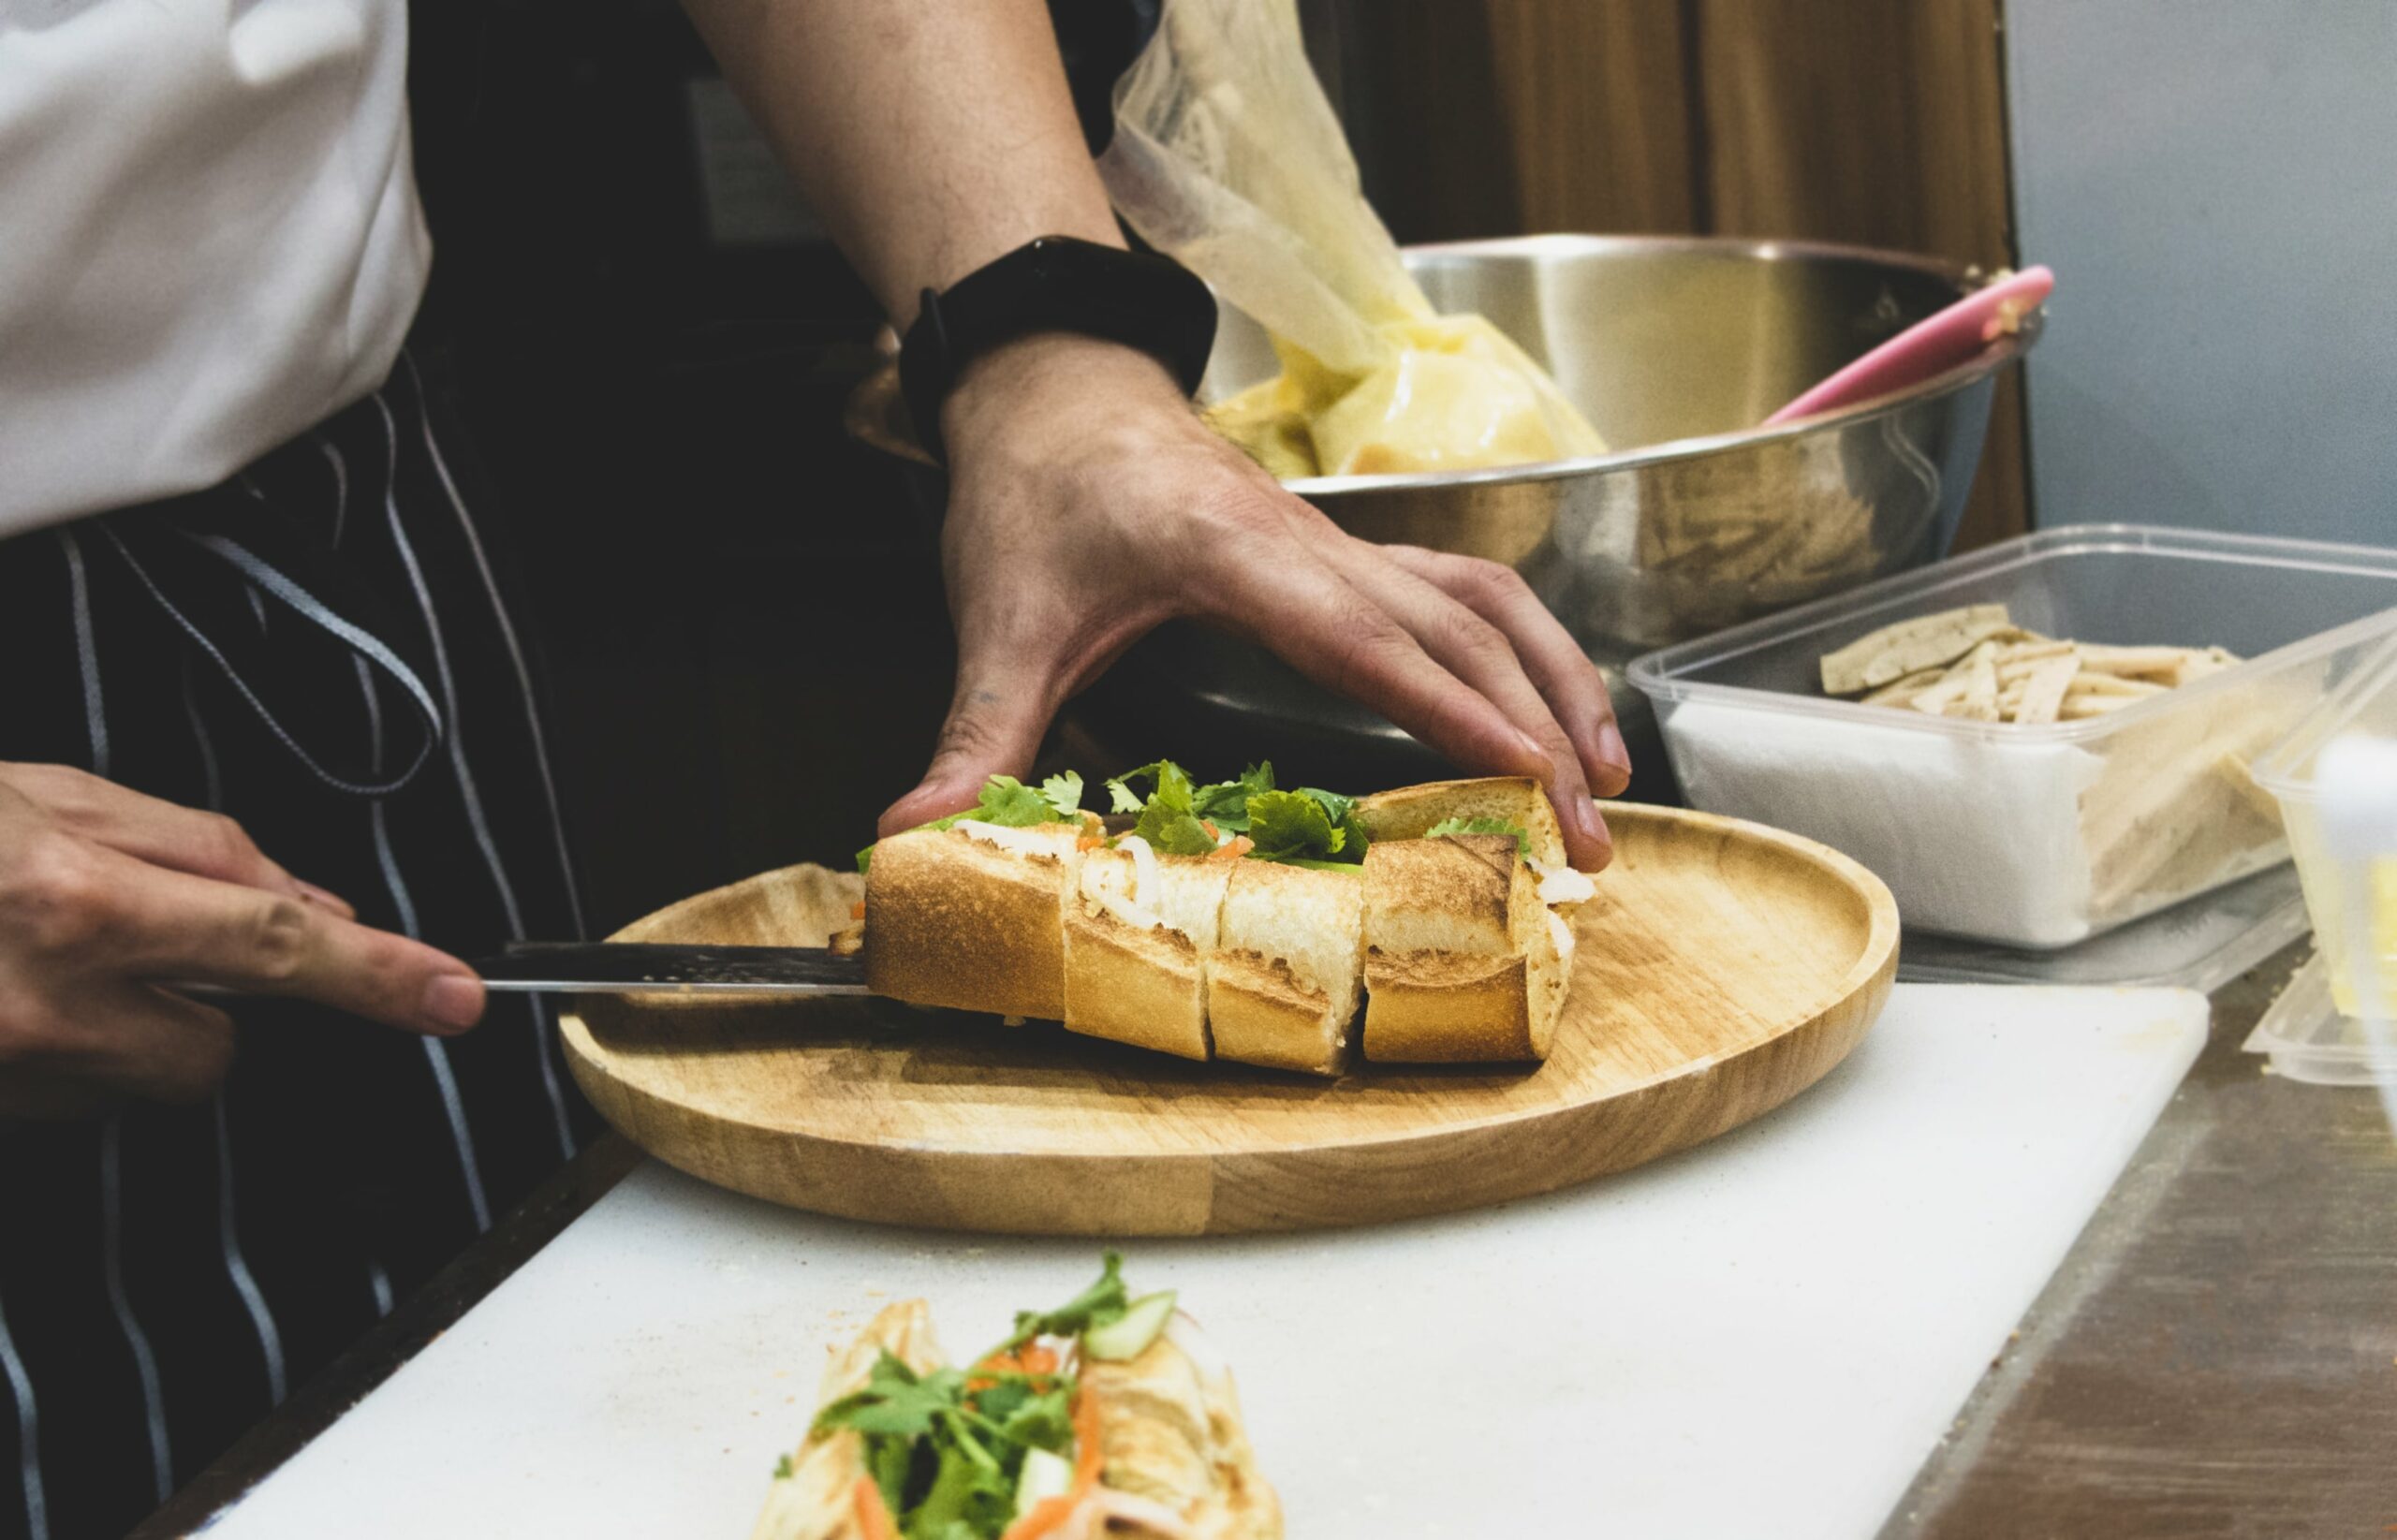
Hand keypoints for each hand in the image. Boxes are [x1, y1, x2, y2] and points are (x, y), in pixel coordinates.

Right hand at [0, 763, 486, 1118]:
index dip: (376, 975)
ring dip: (125, 1032)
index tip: (452, 996)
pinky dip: (62, 1056)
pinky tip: (11, 995)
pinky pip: (69, 1103)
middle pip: (216, 1050)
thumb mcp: (50, 799)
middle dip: (209, 1005)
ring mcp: (10, 1073)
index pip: (275, 945)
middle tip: (131, 940)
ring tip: (39, 959)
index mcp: (76, 903)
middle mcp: (46, 1004)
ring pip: (139, 1085)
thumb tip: (308, 904)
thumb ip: (196, 850)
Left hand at [877, 335, 1630, 869]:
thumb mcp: (997, 620)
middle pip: (1464, 633)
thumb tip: (915, 831)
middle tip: (1591, 845)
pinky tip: (1547, 711)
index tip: (1532, 778)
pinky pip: (1466, 592)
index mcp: (1236, 557)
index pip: (1371, 642)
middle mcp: (1314, 545)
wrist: (1053, 384)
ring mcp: (1342, 545)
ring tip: (1608, 782)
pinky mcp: (1347, 553)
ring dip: (1560, 683)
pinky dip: (1523, 650)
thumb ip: (976, 734)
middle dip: (1543, 735)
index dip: (1458, 713)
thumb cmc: (1034, 488)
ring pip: (1490, 603)